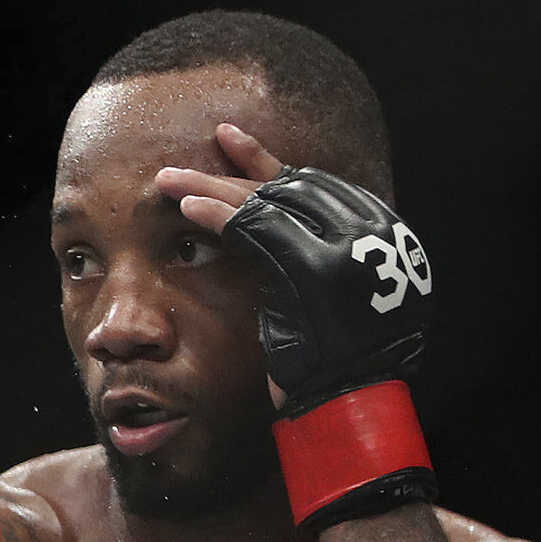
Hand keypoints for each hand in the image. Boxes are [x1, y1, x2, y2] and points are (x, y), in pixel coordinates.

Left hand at [161, 125, 429, 417]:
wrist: (350, 399)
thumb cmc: (328, 356)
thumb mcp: (316, 293)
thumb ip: (301, 252)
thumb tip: (259, 221)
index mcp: (373, 229)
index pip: (310, 183)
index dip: (263, 163)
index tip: (228, 142)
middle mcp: (367, 230)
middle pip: (285, 187)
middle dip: (227, 174)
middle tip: (176, 170)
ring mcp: (347, 247)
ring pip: (269, 202)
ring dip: (213, 190)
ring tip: (168, 182)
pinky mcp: (320, 269)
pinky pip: (262, 231)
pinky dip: (222, 217)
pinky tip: (188, 209)